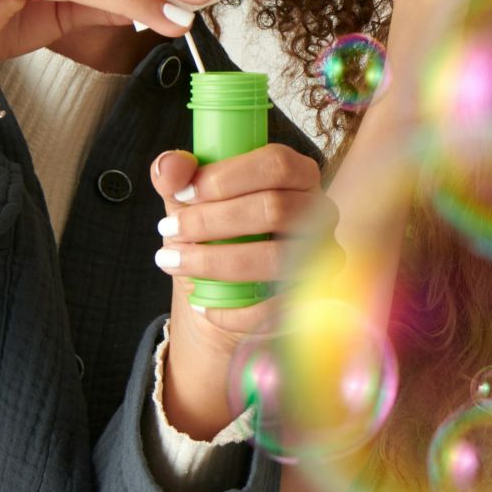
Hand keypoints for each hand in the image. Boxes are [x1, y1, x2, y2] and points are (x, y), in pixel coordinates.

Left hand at [150, 144, 333, 439]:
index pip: (281, 162)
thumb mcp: (191, 215)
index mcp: (299, 185)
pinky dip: (234, 307)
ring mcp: (325, 271)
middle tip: (166, 230)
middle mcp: (323, 225)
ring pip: (280, 256)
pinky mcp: (315, 316)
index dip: (230, 173)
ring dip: (218, 258)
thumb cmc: (213, 256)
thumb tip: (170, 164)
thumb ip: (180, 180)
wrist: (223, 328)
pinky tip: (201, 303)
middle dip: (215, 219)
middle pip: (280, 207)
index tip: (182, 190)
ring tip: (171, 259)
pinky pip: (281, 308)